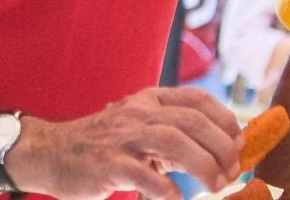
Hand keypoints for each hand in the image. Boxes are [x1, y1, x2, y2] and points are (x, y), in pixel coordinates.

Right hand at [10, 86, 241, 199]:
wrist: (49, 152)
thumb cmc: (104, 144)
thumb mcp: (140, 127)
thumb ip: (175, 135)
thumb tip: (222, 150)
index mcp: (150, 99)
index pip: (198, 100)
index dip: (225, 120)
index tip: (240, 142)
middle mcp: (139, 112)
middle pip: (192, 121)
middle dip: (221, 147)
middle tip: (233, 171)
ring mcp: (122, 137)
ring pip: (174, 141)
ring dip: (203, 165)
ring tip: (216, 185)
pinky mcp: (107, 164)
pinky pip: (143, 174)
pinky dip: (166, 188)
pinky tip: (177, 198)